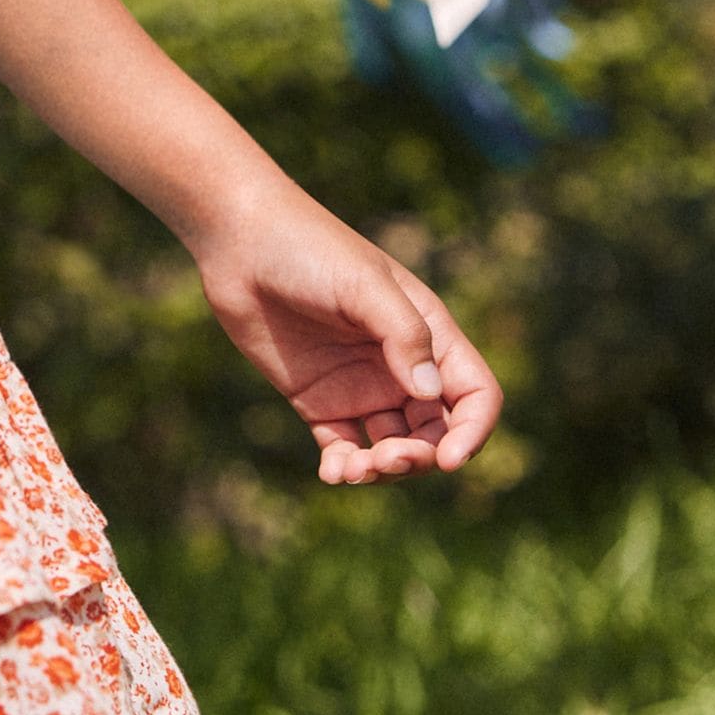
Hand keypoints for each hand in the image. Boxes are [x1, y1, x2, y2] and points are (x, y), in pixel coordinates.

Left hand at [193, 180, 501, 484]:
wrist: (241, 241)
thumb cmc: (308, 248)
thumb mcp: (362, 284)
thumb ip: (403, 334)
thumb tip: (431, 393)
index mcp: (427, 333)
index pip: (473, 394)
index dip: (472, 431)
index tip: (449, 459)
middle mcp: (400, 365)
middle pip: (435, 432)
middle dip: (421, 457)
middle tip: (387, 458)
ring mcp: (360, 385)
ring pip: (392, 448)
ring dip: (384, 470)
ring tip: (354, 469)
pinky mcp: (319, 400)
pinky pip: (344, 448)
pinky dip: (346, 468)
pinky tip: (333, 473)